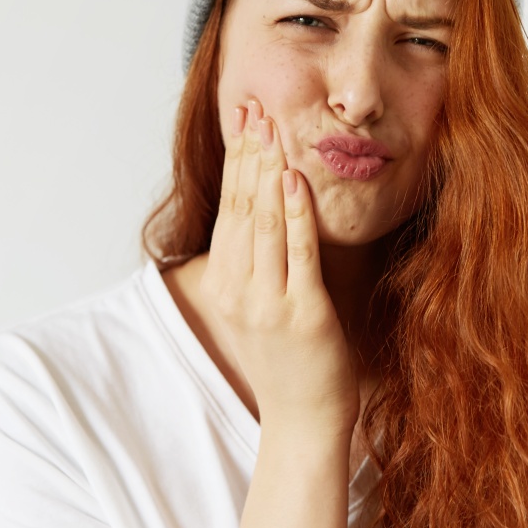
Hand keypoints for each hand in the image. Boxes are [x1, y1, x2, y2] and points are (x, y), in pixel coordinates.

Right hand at [199, 99, 358, 439]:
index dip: (236, 161)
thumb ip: (252, 262)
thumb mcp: (255, 308)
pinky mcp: (302, 313)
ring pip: (264, 223)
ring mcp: (267, 302)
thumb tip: (257, 212)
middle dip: (250, 154)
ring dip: (268, 171)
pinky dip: (297, 214)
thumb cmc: (285, 361)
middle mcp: (238, 289)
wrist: (303, 419)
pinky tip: (296, 179)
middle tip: (256, 108)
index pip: (229, 209)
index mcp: (224, 284)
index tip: (243, 120)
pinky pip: (299, 253)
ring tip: (273, 130)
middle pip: (242, 207)